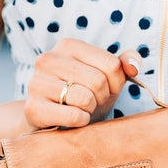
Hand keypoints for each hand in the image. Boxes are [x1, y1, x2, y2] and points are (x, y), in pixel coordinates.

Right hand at [24, 39, 141, 130]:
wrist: (52, 120)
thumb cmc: (84, 94)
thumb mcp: (107, 77)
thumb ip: (124, 64)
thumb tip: (133, 66)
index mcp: (68, 45)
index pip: (111, 64)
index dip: (117, 83)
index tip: (106, 88)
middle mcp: (48, 59)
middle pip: (98, 81)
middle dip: (103, 98)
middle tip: (93, 102)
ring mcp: (37, 83)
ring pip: (85, 99)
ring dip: (91, 110)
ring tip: (81, 109)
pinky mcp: (33, 107)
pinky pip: (73, 116)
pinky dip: (82, 122)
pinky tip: (73, 120)